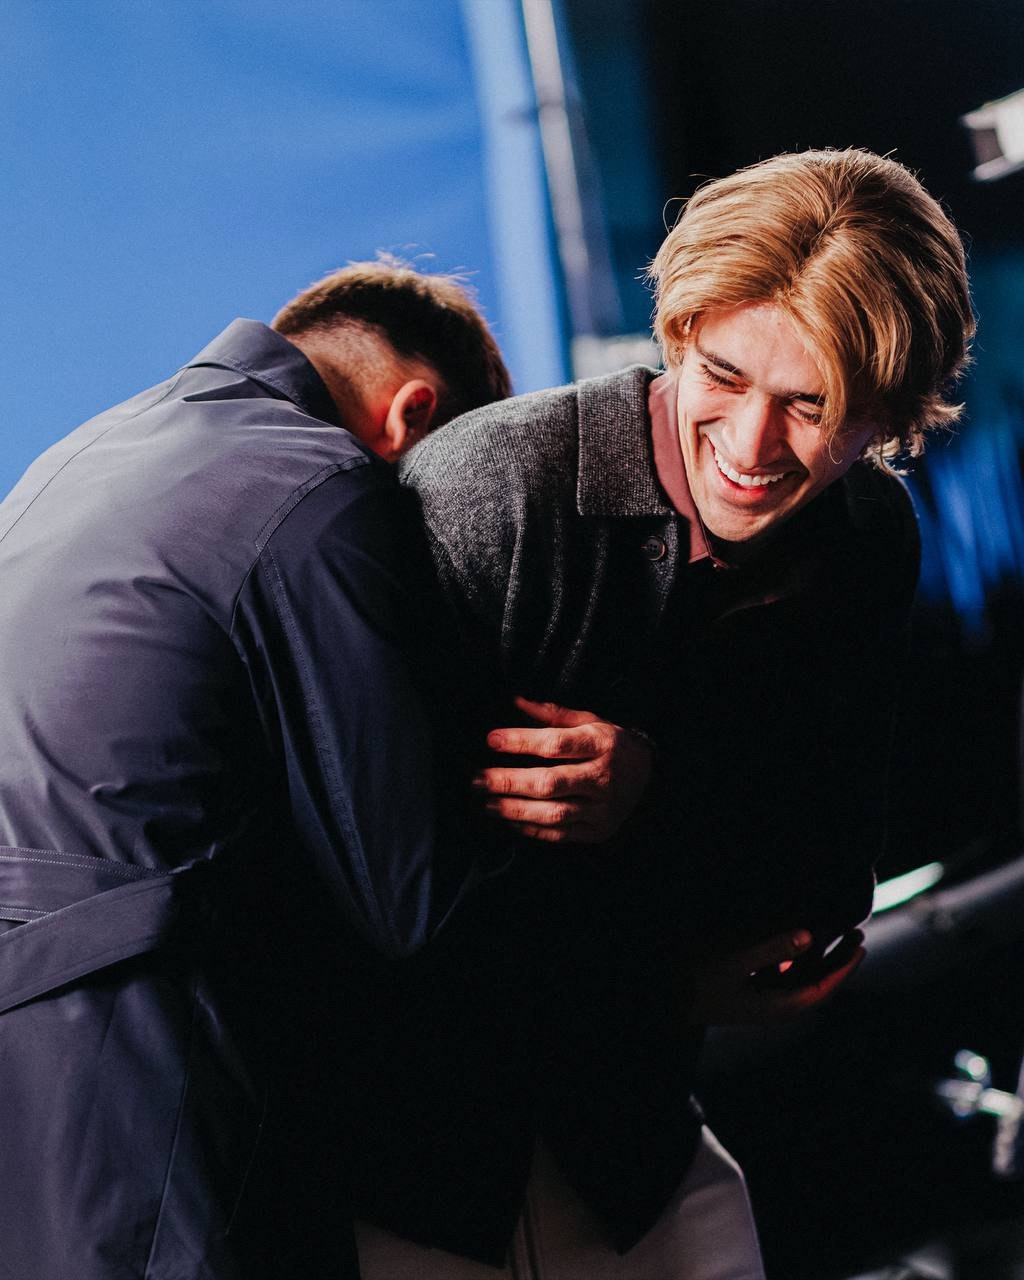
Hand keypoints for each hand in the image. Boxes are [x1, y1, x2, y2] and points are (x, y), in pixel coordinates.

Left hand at [473, 696, 652, 843]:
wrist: (650, 776)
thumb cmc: (612, 743)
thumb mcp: (590, 720)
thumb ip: (553, 713)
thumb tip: (516, 701)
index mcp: (601, 744)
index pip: (555, 744)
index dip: (521, 742)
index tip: (492, 740)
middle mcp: (602, 777)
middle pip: (549, 783)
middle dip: (508, 782)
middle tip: (478, 779)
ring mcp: (602, 808)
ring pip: (553, 813)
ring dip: (514, 809)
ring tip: (487, 803)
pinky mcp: (598, 830)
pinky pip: (560, 835)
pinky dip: (531, 830)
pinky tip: (510, 820)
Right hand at [688, 928, 865, 1025]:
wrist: (660, 997)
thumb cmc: (695, 978)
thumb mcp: (734, 959)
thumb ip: (772, 947)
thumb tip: (809, 935)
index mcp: (774, 1007)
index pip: (820, 990)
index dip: (843, 969)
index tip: (860, 946)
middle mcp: (770, 1006)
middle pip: (814, 984)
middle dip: (836, 961)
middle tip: (856, 934)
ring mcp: (757, 999)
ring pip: (799, 978)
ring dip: (818, 957)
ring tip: (834, 932)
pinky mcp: (745, 989)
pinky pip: (781, 974)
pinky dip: (796, 958)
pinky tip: (798, 939)